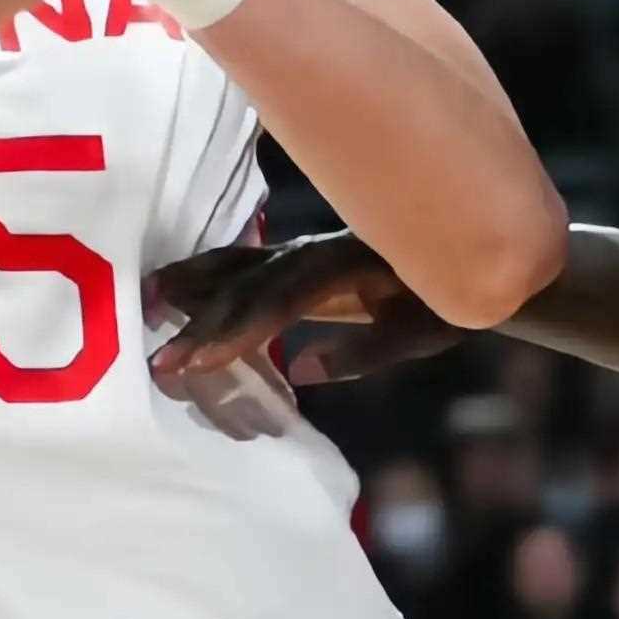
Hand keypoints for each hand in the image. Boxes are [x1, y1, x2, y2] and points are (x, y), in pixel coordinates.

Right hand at [147, 232, 453, 392]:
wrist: (473, 249)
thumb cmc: (448, 300)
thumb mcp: (422, 332)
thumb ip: (366, 351)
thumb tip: (304, 369)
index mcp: (347, 268)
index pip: (279, 302)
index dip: (236, 331)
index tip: (197, 361)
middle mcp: (316, 251)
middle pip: (247, 286)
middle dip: (201, 324)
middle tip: (158, 363)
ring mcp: (303, 250)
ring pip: (238, 265)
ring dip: (192, 284)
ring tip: (145, 298)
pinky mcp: (296, 257)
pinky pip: (244, 263)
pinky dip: (206, 272)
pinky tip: (173, 283)